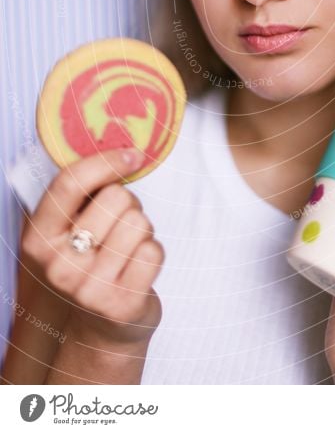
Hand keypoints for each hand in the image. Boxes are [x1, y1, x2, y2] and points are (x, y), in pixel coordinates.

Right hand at [21, 148, 164, 346]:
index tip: (131, 155)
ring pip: (139, 221)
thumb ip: (83, 193)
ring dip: (142, 230)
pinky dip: (154, 253)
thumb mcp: (70, 230)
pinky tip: (139, 269)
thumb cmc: (91, 263)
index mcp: (38, 240)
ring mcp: (89, 288)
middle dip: (128, 204)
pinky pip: (155, 250)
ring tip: (127, 249)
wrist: (102, 328)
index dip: (105, 160)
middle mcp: (58, 266)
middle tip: (120, 225)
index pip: (69, 183)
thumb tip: (122, 147)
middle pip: (116, 197)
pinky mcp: (122, 304)